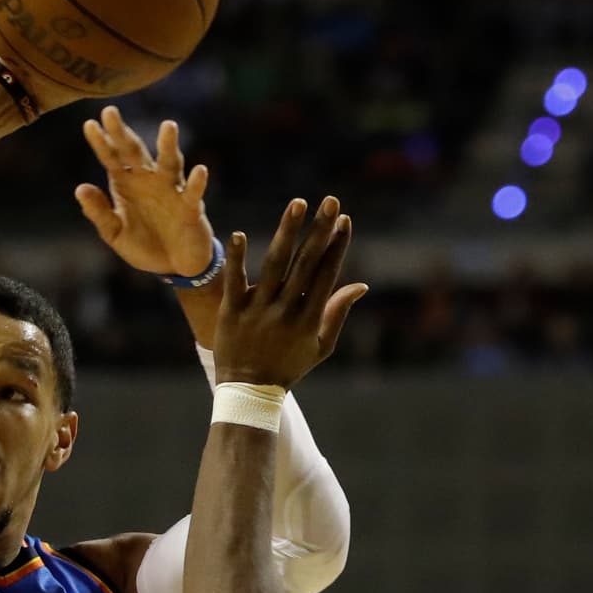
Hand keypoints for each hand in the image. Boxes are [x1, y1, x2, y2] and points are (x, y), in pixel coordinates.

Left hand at [75, 107, 214, 277]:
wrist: (175, 267)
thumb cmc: (145, 246)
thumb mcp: (115, 234)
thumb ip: (99, 213)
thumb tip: (80, 188)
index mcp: (126, 184)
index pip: (111, 159)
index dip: (101, 143)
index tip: (90, 124)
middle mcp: (148, 181)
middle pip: (134, 152)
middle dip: (122, 134)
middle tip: (109, 112)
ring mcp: (171, 191)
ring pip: (170, 163)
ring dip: (168, 146)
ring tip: (168, 126)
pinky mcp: (191, 208)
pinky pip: (194, 193)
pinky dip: (197, 183)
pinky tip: (200, 171)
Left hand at [214, 197, 366, 388]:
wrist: (248, 391)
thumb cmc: (288, 367)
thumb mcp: (320, 346)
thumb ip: (338, 313)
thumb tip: (361, 285)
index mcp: (309, 318)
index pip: (326, 274)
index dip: (337, 245)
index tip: (344, 219)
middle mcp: (286, 311)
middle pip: (306, 263)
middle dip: (320, 230)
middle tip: (330, 201)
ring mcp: (258, 310)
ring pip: (275, 265)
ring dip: (287, 232)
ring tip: (298, 204)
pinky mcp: (231, 312)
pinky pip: (235, 282)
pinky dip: (237, 259)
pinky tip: (238, 234)